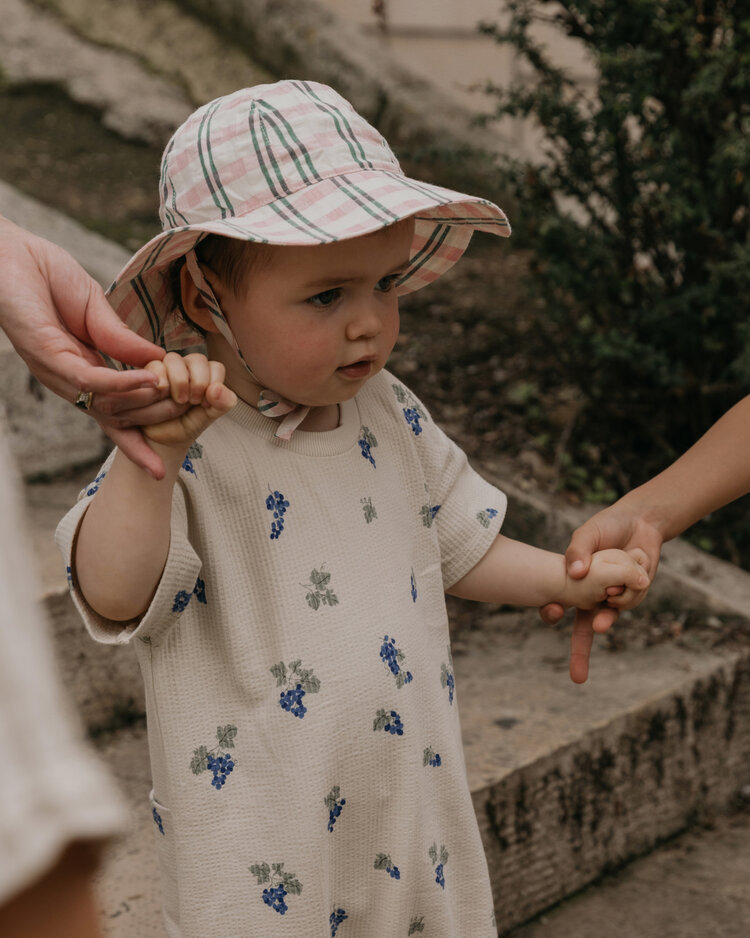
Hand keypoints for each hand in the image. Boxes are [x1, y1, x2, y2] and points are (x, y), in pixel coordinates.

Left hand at [0, 217, 186, 476]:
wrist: (9, 252)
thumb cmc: (47, 275)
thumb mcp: (98, 311)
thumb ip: (124, 340)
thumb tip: (159, 362)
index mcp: (82, 372)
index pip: (113, 417)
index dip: (136, 443)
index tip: (161, 469)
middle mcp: (68, 381)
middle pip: (115, 418)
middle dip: (154, 421)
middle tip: (189, 411)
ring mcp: (57, 372)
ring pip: (106, 405)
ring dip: (145, 402)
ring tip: (177, 393)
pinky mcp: (49, 356)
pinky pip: (92, 380)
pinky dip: (123, 383)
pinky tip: (151, 377)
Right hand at [141, 353, 236, 449]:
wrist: (162, 439)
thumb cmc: (187, 424)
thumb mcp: (208, 417)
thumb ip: (222, 404)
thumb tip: (217, 389)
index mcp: (207, 376)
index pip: (215, 367)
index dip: (213, 384)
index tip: (205, 404)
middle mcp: (188, 368)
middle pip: (197, 359)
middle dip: (198, 382)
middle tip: (193, 402)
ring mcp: (168, 368)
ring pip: (175, 359)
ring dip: (179, 380)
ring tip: (179, 400)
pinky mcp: (149, 373)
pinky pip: (155, 365)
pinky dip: (161, 379)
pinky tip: (162, 393)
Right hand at [540, 502, 663, 682]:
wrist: (641, 522)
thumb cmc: (607, 527)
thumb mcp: (587, 533)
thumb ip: (578, 550)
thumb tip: (575, 573)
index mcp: (576, 583)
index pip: (558, 605)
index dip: (553, 613)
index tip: (552, 611)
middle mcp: (594, 596)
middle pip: (584, 631)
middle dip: (580, 655)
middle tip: (577, 677)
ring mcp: (616, 598)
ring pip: (612, 614)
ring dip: (614, 607)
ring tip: (616, 591)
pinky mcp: (636, 595)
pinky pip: (633, 600)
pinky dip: (633, 585)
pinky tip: (636, 562)